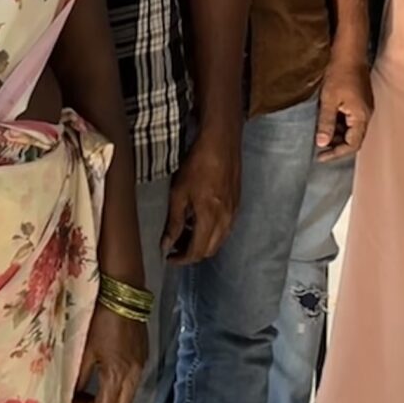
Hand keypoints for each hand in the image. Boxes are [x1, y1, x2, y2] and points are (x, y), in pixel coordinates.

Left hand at [74, 301, 148, 402]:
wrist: (123, 294)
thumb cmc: (99, 320)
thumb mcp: (84, 349)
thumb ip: (78, 375)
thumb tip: (70, 392)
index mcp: (117, 374)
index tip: (72, 399)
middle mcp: (134, 374)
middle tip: (83, 399)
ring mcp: (141, 365)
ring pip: (128, 396)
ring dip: (111, 397)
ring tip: (92, 385)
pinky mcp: (143, 354)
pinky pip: (133, 380)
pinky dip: (119, 384)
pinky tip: (105, 369)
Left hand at [163, 126, 240, 264]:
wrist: (221, 143)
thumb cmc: (197, 164)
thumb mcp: (178, 193)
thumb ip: (173, 222)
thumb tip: (166, 245)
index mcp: (210, 218)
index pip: (197, 251)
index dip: (182, 259)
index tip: (169, 257)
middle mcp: (226, 220)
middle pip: (210, 250)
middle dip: (191, 254)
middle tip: (174, 247)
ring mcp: (234, 213)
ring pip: (219, 241)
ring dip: (202, 244)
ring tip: (184, 234)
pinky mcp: (237, 205)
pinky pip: (225, 229)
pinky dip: (212, 233)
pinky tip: (199, 221)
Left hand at [315, 52, 372, 156]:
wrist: (349, 52)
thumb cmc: (339, 73)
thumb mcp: (329, 100)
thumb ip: (326, 123)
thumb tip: (322, 143)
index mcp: (361, 116)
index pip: (352, 145)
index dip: (336, 153)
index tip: (320, 156)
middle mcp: (366, 114)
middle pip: (354, 139)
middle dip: (336, 145)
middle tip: (319, 147)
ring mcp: (364, 107)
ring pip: (351, 129)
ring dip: (337, 134)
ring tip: (320, 135)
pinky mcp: (360, 101)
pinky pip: (351, 119)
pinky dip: (339, 124)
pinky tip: (326, 121)